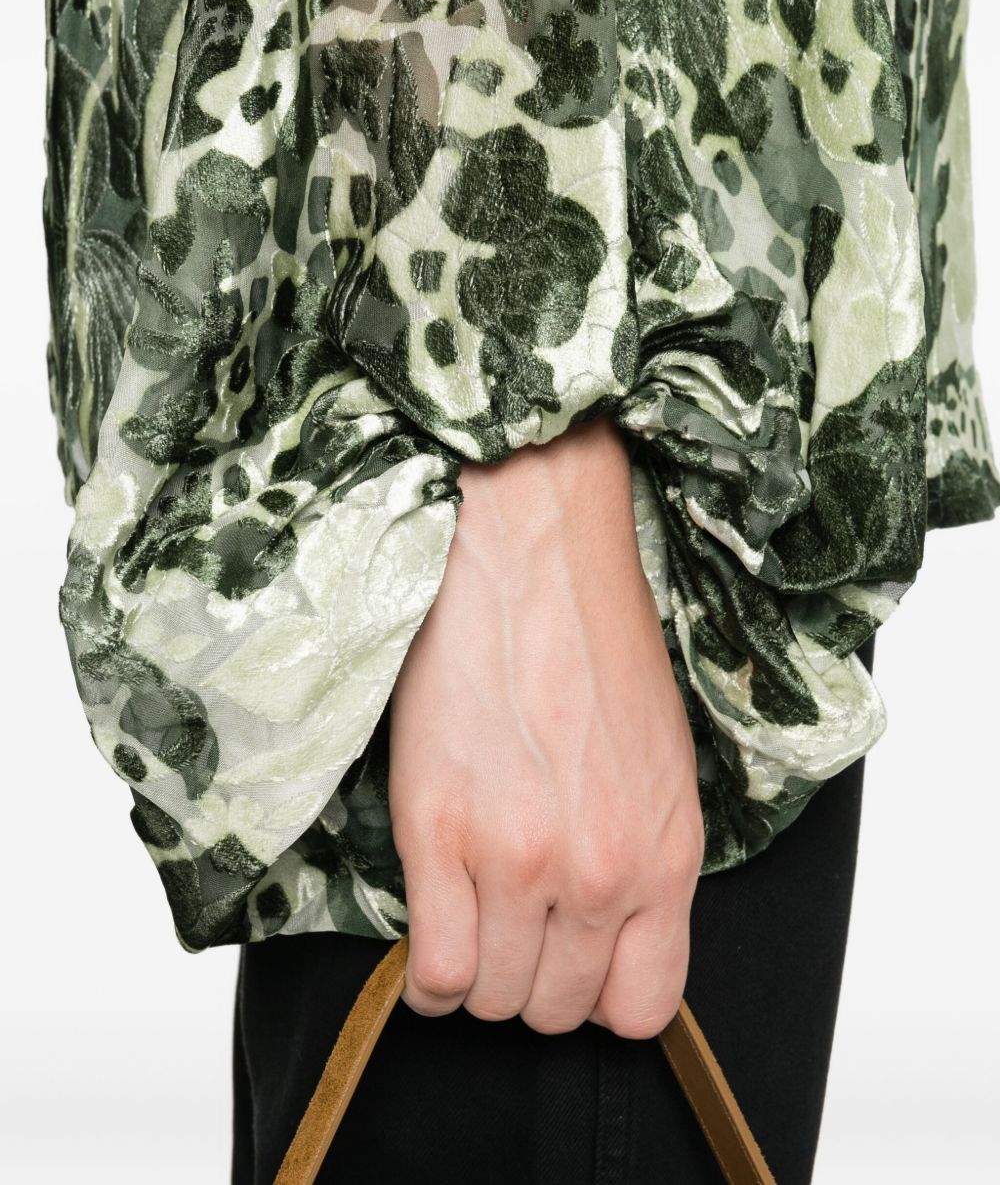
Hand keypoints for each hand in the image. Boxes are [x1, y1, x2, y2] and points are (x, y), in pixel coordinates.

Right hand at [387, 415, 703, 1038]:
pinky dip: (428, 973)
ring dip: (477, 972)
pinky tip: (432, 924)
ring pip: (492, 998)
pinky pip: (435, 971)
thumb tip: (604, 925)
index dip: (598, 995)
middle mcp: (601, 873)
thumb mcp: (660, 760)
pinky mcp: (440, 832)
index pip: (644, 1005)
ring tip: (466, 915)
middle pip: (557, 1008)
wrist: (533, 558)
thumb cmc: (596, 642)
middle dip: (530, 979)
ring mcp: (519, 860)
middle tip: (507, 926)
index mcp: (667, 854)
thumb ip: (641, 857)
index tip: (569, 965)